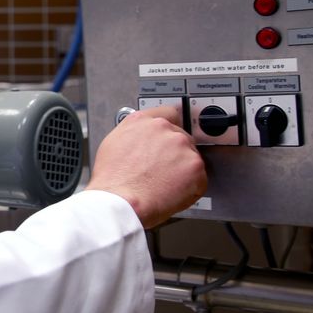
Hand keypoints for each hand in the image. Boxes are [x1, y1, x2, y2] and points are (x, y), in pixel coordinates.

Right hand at [85, 106, 205, 228]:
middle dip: (174, 153)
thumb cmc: (113, 180)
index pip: (167, 112)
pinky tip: (172, 191)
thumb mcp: (112, 145)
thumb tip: (140, 140)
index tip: (170, 136)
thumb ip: (132, 134)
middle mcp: (163, 128)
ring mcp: (181, 145)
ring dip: (182, 169)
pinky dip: (191, 187)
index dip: (170, 127)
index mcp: (142, 121)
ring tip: (164, 183)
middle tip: (161, 170)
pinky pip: (199, 177)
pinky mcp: (195, 165)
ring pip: (190, 157)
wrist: (121, 200)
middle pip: (180, 137)